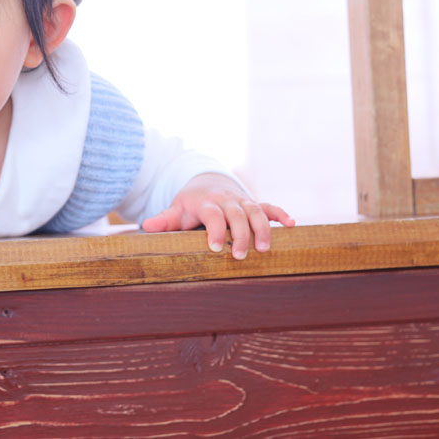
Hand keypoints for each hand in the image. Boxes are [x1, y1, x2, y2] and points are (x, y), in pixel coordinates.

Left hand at [141, 173, 293, 259]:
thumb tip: (147, 226)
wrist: (206, 183)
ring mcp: (242, 201)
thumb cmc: (190, 204)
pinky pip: (268, 206)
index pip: (212, 215)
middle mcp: (226, 200)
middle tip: (241, 256)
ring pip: (256, 211)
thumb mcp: (176, 210)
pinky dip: (280, 213)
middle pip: (237, 214)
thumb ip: (165, 219)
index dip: (215, 230)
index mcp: (206, 203)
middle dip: (240, 234)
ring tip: (264, 249)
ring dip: (262, 228)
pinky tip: (292, 224)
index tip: (215, 248)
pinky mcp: (254, 203)